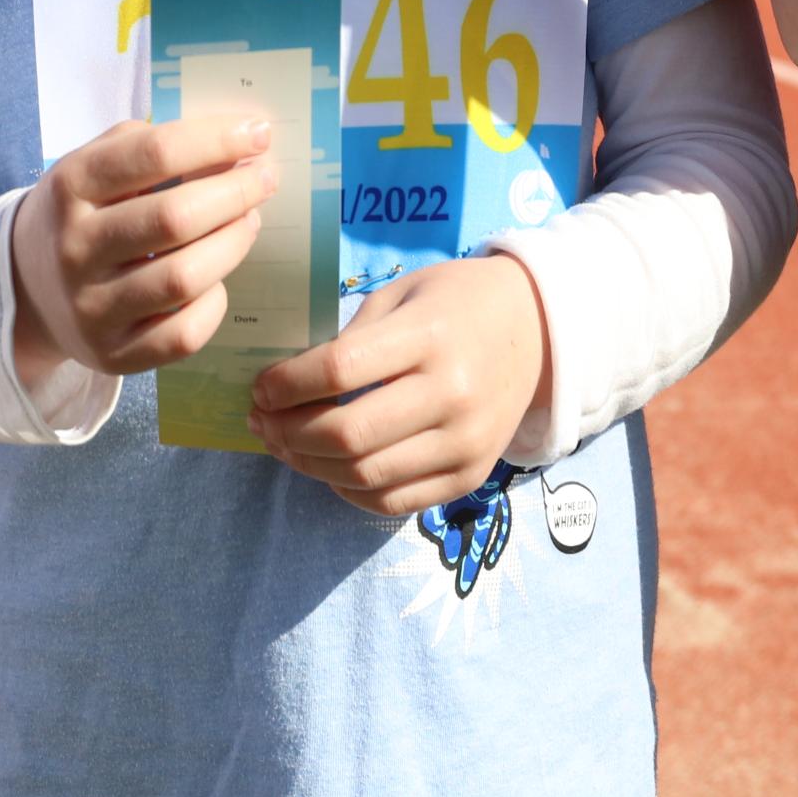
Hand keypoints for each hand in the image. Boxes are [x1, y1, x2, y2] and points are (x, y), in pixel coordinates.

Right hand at [8, 113, 274, 382]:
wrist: (28, 288)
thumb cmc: (82, 213)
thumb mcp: (91, 164)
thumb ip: (148, 146)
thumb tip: (232, 145)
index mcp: (71, 186)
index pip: (153, 154)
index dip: (215, 140)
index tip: (258, 133)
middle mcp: (75, 248)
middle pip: (174, 218)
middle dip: (235, 192)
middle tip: (265, 179)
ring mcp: (91, 308)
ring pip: (185, 278)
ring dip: (233, 243)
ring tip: (249, 221)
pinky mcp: (111, 355)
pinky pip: (183, 335)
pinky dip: (214, 304)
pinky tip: (218, 280)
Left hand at [250, 252, 549, 517]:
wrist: (537, 330)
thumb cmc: (456, 302)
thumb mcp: (402, 295)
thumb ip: (352, 339)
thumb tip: (288, 386)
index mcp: (429, 336)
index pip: (339, 370)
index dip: (286, 384)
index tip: (260, 387)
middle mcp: (452, 394)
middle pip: (348, 433)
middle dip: (288, 432)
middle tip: (261, 421)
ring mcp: (465, 443)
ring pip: (365, 475)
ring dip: (309, 466)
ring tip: (284, 446)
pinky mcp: (470, 476)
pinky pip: (394, 501)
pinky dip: (349, 491)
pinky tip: (328, 469)